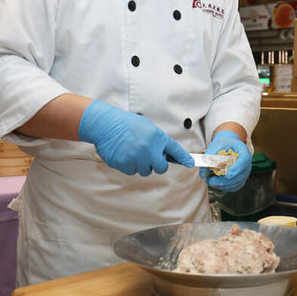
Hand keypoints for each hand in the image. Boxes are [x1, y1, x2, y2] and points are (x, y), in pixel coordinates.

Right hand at [78, 100, 193, 175]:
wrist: (106, 124)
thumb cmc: (127, 123)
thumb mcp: (148, 127)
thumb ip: (158, 140)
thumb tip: (165, 153)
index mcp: (157, 137)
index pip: (175, 150)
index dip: (184, 158)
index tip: (190, 164)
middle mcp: (149, 149)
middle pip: (161, 167)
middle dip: (156, 164)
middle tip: (148, 155)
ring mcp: (137, 158)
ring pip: (145, 171)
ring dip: (141, 164)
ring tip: (133, 151)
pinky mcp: (125, 165)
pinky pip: (132, 171)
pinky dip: (129, 166)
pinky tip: (125, 154)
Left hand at [200, 130, 251, 191]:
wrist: (229, 145)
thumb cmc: (224, 144)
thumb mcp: (216, 145)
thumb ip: (208, 157)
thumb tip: (203, 174)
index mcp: (244, 152)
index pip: (243, 161)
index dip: (236, 169)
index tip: (227, 175)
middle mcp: (247, 164)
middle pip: (239, 176)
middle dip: (224, 181)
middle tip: (210, 181)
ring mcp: (245, 173)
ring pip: (236, 183)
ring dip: (222, 185)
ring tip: (210, 181)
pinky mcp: (241, 179)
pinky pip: (234, 186)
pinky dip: (225, 187)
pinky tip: (216, 183)